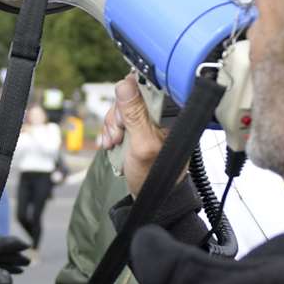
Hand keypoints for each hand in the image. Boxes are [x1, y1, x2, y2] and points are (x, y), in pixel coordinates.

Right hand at [114, 75, 165, 195]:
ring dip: (113, 125)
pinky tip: (113, 143)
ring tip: (116, 143)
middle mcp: (161, 113)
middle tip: (120, 135)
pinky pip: (118, 119)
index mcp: (171, 112)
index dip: (130, 95)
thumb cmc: (155, 176)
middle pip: (130, 94)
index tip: (123, 115)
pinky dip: (111, 131)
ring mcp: (148, 120)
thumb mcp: (142, 145)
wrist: (150, 198)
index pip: (148, 85)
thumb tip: (126, 84)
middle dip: (118, 115)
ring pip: (121, 107)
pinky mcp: (137, 127)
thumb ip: (135, 114)